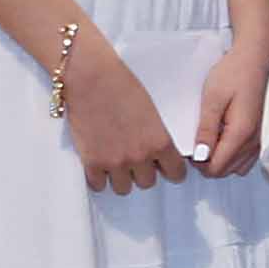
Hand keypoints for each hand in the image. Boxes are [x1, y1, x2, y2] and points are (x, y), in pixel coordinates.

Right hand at [61, 42, 183, 193]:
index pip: (176, 174)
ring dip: (121, 177)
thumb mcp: (152, 112)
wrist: (92, 79)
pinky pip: (98, 185)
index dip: (171, 170)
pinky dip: (99, 178)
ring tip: (116, 162)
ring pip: (123, 188)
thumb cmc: (123, 86)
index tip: (166, 167)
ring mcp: (115, 162)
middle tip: (135, 158)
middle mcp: (140, 157)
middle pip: (148, 183)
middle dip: (143, 172)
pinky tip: (99, 164)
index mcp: (160, 142)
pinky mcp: (91, 162)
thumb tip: (160, 153)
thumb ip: (157, 136)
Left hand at [189, 22, 268, 177]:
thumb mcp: (213, 98)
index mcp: (241, 133)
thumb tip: (200, 156)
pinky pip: (246, 156)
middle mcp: (254, 141)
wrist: (256, 56)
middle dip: (208, 163)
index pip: (216, 168)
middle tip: (196, 141)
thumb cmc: (235, 72)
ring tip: (209, 138)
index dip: (198, 163)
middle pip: (226, 170)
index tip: (188, 148)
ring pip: (237, 166)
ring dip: (221, 159)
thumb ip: (206, 130)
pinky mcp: (261, 133)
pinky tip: (223, 136)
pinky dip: (232, 154)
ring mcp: (260, 139)